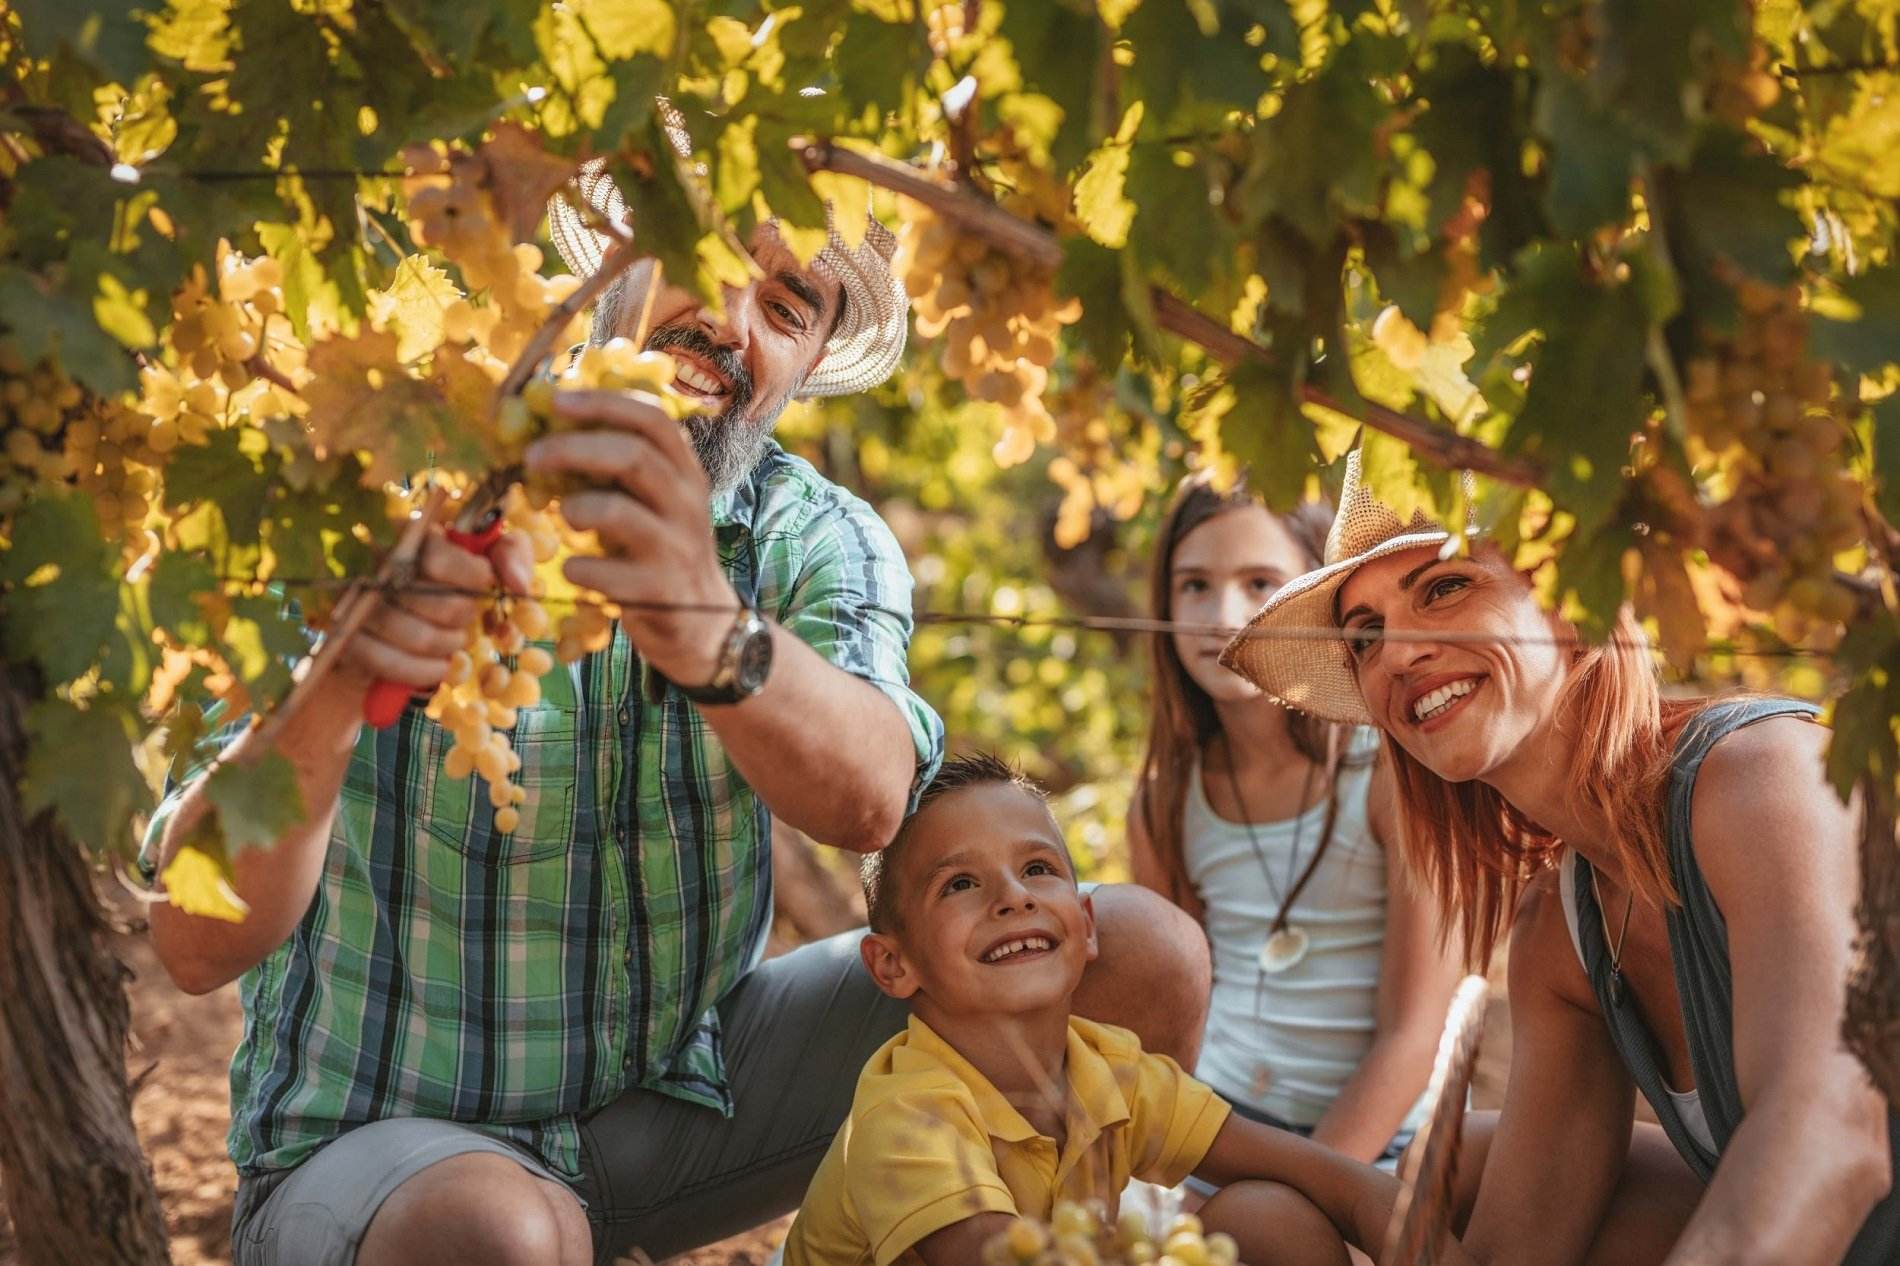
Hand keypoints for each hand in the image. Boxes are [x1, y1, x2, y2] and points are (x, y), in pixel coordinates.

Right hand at [339, 525, 535, 692]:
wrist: (395, 623)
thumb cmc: (448, 583)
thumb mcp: (484, 559)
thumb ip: (509, 556)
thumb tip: (517, 584)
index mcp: (406, 533)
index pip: (437, 557)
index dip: (471, 577)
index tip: (484, 584)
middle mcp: (372, 562)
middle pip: (431, 599)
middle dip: (461, 616)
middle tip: (466, 617)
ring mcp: (354, 601)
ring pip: (415, 635)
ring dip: (447, 645)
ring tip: (453, 641)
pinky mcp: (345, 637)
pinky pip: (387, 662)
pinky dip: (422, 672)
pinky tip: (437, 667)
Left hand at [524, 388, 737, 684]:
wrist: (702, 624)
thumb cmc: (663, 551)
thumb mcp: (658, 503)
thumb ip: (623, 469)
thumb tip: (556, 428)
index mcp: (687, 474)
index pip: (654, 420)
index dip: (605, 404)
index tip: (557, 400)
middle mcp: (688, 505)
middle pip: (634, 457)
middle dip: (573, 449)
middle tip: (531, 456)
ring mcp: (676, 549)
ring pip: (620, 512)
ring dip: (577, 507)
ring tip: (565, 515)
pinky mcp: (659, 592)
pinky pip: (606, 573)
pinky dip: (578, 568)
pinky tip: (573, 571)